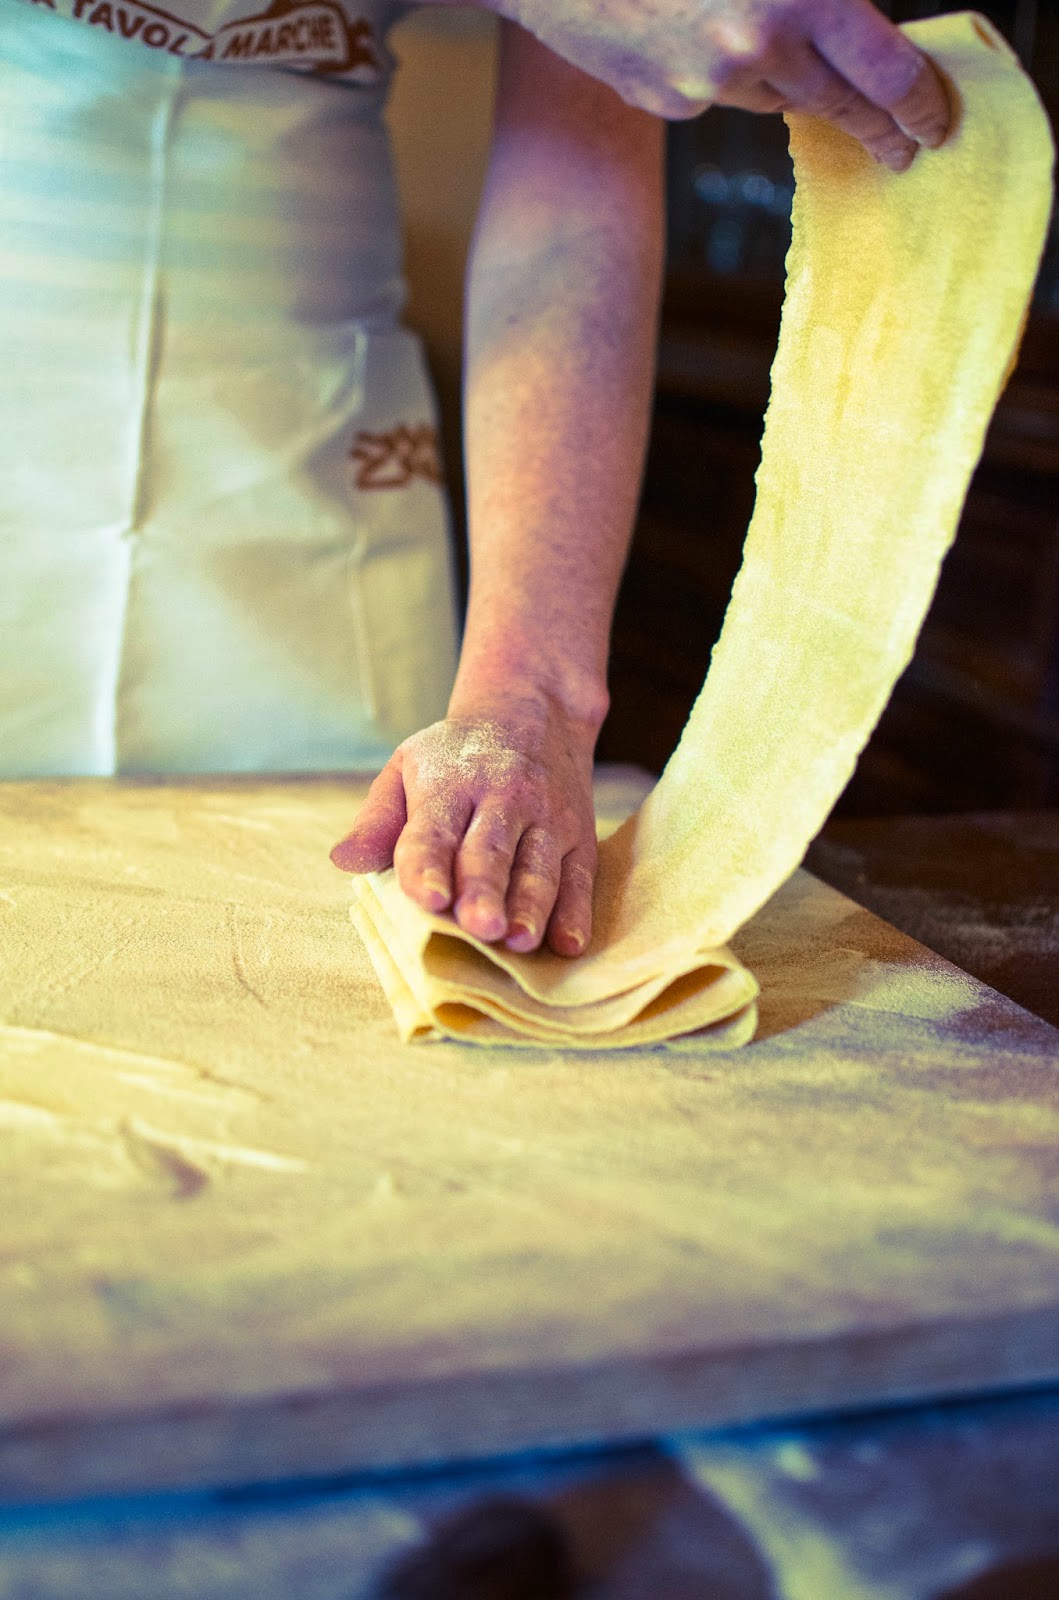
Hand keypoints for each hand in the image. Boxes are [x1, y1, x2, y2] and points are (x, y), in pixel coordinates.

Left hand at [330, 698, 598, 956]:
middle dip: (484, 890)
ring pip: (538, 867)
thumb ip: (377, 820)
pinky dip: (577, 912)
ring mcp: (546, 819)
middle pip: (490, 852)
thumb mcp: (407, 768)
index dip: (428, 864)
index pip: (434, 830)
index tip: (426, 898)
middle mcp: (502, 800)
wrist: (534, 712)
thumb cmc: (457, 756)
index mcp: (450, 786)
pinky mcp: (579, 837)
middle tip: (479, 927)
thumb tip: (343, 861)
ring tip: (519, 941)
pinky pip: (580, 877)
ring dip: (531, 906)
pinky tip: (569, 944)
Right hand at [504, 0, 951, 170]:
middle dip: (878, 130)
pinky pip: (714, 94)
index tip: (935, 124)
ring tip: (776, 50)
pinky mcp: (663, 101)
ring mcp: (705, 85)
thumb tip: (862, 25)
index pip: (886, 71)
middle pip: (839, 105)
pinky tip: (695, 34)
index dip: (920, 103)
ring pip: (774, 95)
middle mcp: (755, 49)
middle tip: (904, 148)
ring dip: (790, 81)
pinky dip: (721, 72)